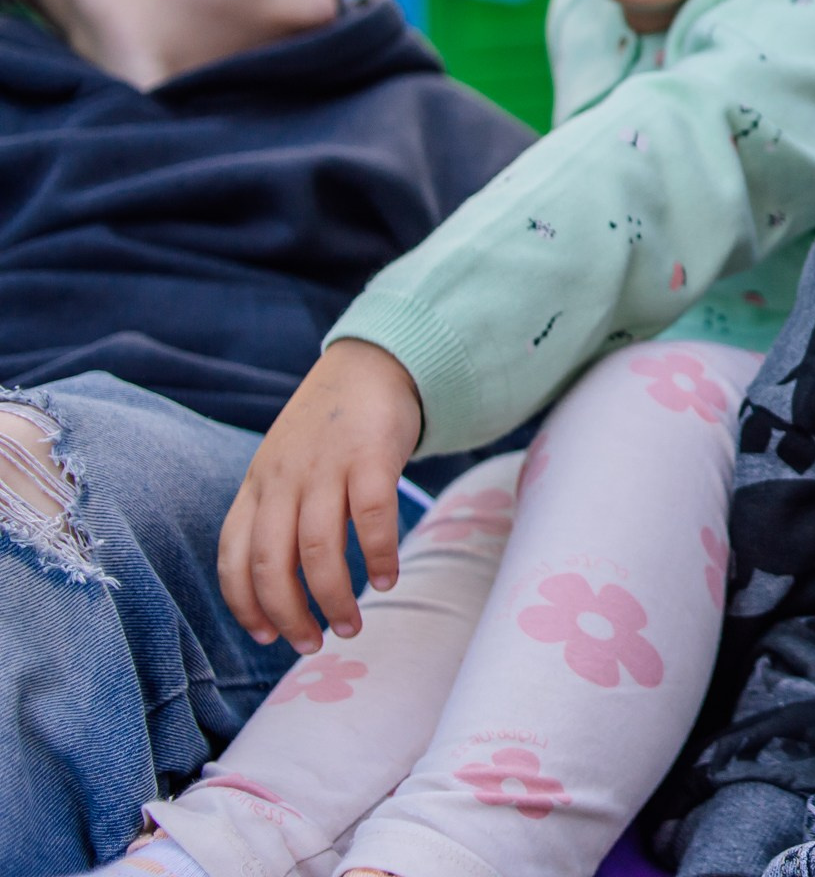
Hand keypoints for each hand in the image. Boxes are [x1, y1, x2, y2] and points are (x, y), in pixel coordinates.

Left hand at [218, 338, 421, 652]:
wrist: (372, 362)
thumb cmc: (329, 425)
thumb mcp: (284, 464)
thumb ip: (276, 510)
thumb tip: (280, 581)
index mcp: (257, 486)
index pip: (234, 556)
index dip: (244, 604)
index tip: (266, 636)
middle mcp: (284, 480)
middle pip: (272, 564)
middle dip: (289, 615)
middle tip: (312, 644)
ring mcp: (327, 468)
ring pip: (318, 549)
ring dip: (334, 597)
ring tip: (352, 624)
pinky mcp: (372, 457)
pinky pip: (372, 519)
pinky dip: (378, 557)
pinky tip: (387, 579)